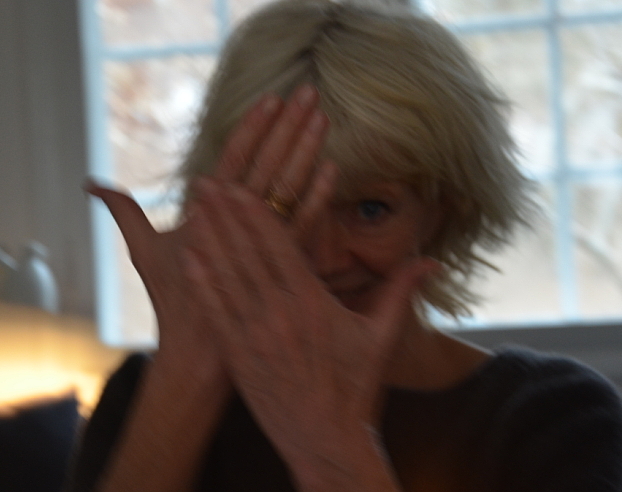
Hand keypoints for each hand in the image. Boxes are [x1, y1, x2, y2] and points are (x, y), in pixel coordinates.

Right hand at [86, 85, 331, 367]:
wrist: (200, 354)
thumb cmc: (173, 299)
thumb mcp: (143, 251)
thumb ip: (122, 211)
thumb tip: (90, 183)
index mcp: (204, 213)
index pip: (232, 160)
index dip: (253, 128)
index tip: (272, 98)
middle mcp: (233, 224)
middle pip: (264, 165)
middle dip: (286, 127)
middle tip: (308, 91)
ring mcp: (259, 244)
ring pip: (286, 188)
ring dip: (304, 150)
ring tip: (321, 116)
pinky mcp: (280, 266)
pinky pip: (302, 226)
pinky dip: (317, 196)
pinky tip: (333, 168)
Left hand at [182, 179, 437, 487]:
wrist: (326, 439)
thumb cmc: (356, 386)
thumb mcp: (381, 336)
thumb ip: (401, 291)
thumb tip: (433, 260)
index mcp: (313, 303)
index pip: (281, 247)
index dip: (257, 215)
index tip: (241, 186)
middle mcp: (280, 314)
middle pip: (248, 254)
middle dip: (225, 215)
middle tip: (206, 182)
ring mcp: (255, 335)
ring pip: (227, 277)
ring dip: (209, 240)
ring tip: (193, 209)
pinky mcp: (239, 356)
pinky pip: (217, 312)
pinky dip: (202, 283)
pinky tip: (188, 259)